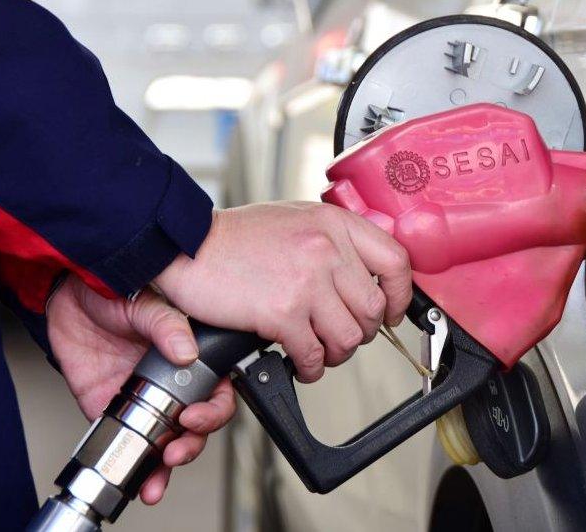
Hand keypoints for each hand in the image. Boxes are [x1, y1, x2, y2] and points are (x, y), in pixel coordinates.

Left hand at [47, 275, 235, 504]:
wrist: (67, 298)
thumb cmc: (114, 290)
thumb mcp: (145, 301)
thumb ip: (166, 324)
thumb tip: (186, 351)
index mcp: (192, 357)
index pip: (217, 393)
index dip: (212, 412)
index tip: (193, 417)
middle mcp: (174, 382)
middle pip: (198, 425)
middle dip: (191, 444)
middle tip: (176, 451)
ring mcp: (147, 399)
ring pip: (169, 441)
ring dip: (167, 466)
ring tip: (157, 478)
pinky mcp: (116, 410)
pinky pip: (130, 442)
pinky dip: (136, 465)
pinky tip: (139, 478)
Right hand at [154, 202, 411, 381]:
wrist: (185, 245)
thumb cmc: (235, 237)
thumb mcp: (297, 219)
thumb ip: (333, 241)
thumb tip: (363, 275)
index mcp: (334, 223)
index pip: (396, 262)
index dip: (400, 296)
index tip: (390, 312)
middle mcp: (327, 249)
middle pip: (372, 309)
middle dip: (360, 332)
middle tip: (341, 336)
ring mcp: (306, 281)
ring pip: (348, 337)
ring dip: (336, 353)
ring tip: (318, 351)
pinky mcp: (282, 312)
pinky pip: (314, 353)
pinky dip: (310, 366)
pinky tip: (299, 361)